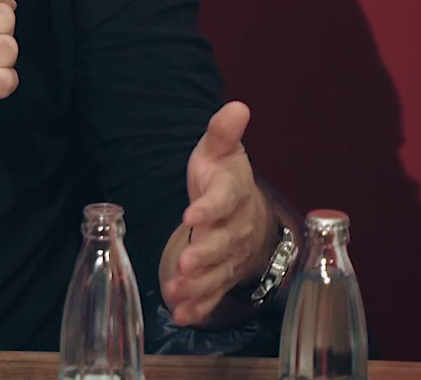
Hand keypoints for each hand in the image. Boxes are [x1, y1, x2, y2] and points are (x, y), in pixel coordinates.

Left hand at [160, 102, 275, 325]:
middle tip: (183, 263)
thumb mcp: (220, 151)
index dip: (209, 208)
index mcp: (233, 194)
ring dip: (197, 285)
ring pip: (217, 273)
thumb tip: (236, 106)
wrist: (245, 210)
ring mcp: (231, 255)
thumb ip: (222, 132)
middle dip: (203, 255)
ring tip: (175, 292)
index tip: (191, 214)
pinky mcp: (223, 275)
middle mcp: (235, 228)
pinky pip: (214, 293)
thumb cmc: (224, 177)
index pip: (223, 200)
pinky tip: (182, 315)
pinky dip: (199, 306)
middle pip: (222, 243)